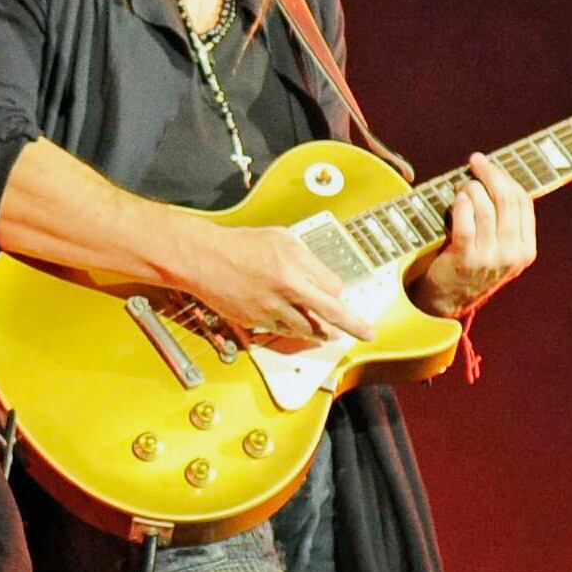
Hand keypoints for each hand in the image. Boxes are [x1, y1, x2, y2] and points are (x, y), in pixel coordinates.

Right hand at [174, 221, 372, 348]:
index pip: (333, 286)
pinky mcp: (257, 320)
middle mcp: (287, 287)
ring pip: (308, 329)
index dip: (338, 292)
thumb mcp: (280, 237)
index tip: (340, 294)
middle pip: (332, 312)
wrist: (203, 258)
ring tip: (330, 334)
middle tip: (368, 333)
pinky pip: (284, 331)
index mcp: (295, 262)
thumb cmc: (238, 244)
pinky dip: (294, 330)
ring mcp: (272, 307)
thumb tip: (322, 276)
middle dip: (354, 325)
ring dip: (322, 332)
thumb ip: (305, 257)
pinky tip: (297, 328)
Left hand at [410, 154, 534, 320]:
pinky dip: (461, 205)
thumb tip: (496, 176)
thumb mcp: (498, 247)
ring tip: (460, 186)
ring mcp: (490, 259)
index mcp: (525, 250)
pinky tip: (456, 199)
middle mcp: (512, 255)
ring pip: (486, 208)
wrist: (446, 300)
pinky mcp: (465, 260)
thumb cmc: (470, 264)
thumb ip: (504, 220)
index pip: (523, 202)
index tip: (490, 165)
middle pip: (507, 200)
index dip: (505, 177)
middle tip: (475, 161)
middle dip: (490, 174)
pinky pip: (466, 222)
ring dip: (471, 188)